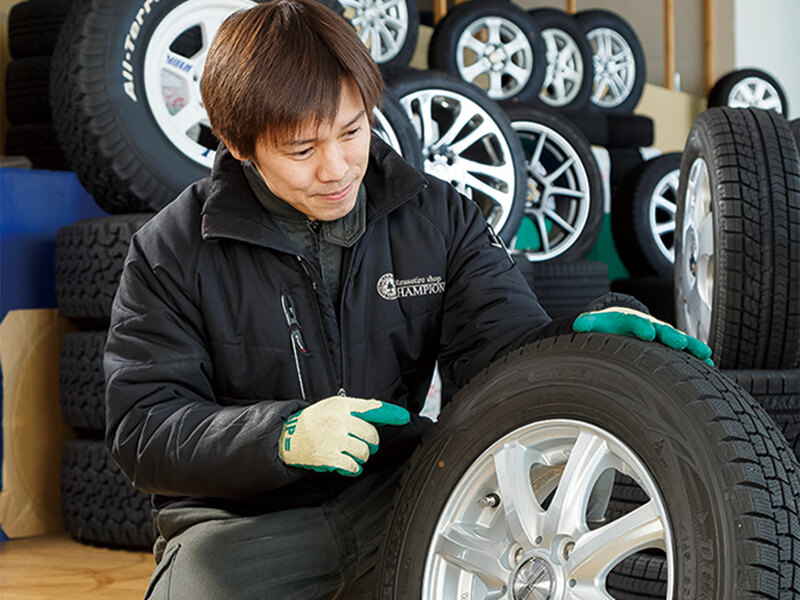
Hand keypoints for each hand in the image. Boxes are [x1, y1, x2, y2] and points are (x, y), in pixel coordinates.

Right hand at [278, 396, 410, 476]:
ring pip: (364, 451)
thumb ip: (356, 409)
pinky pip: (353, 466)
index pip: (371, 408)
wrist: (288, 437)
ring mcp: (334, 439)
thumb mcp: (333, 406)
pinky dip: (353, 468)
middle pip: (371, 434)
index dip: (390, 413)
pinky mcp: (329, 457)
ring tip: (349, 453)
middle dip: (371, 443)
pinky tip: (346, 464)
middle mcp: (339, 421)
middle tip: (363, 444)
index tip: (404, 417)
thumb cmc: (314, 422)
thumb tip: (380, 410)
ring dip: (361, 456)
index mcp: (341, 406)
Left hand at [572, 307, 713, 364]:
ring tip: (705, 354)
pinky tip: (709, 365)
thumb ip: (589, 323)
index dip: (641, 328)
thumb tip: (578, 324)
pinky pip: (686, 350)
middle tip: (679, 343)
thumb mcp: (597, 323)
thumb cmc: (609, 325)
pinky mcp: (670, 344)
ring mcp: (663, 335)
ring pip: (679, 340)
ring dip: (692, 347)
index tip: (647, 333)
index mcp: (631, 320)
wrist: (622, 320)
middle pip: (663, 330)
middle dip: (671, 337)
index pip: (636, 323)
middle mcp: (651, 326)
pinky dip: (697, 356)